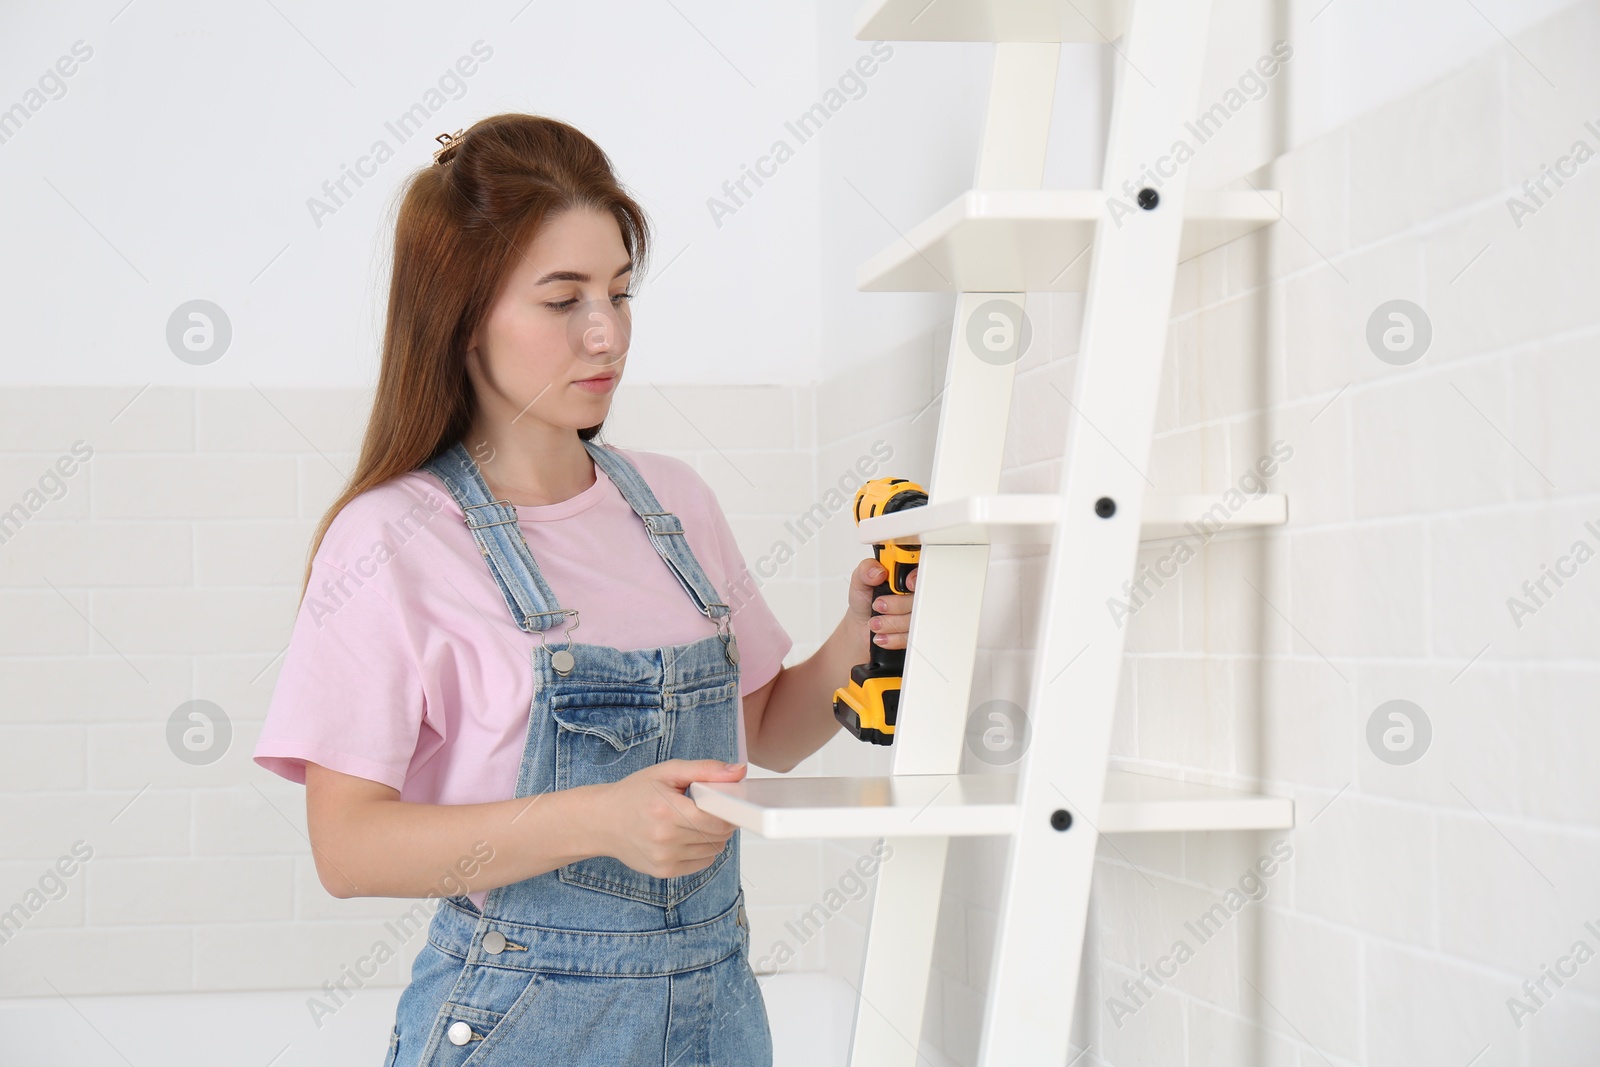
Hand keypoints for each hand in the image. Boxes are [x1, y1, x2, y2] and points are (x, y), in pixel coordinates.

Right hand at [590, 759, 745, 878]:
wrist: (602, 821)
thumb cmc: (633, 794)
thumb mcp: (667, 772)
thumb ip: (705, 770)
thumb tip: (737, 772)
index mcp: (667, 810)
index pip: (718, 819)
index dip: (727, 810)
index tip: (722, 802)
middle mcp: (665, 838)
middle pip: (718, 836)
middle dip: (720, 822)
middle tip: (706, 809)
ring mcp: (664, 858)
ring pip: (713, 851)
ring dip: (712, 837)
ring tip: (692, 822)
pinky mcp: (664, 871)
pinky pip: (701, 864)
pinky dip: (701, 850)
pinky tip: (685, 837)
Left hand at [847, 557, 918, 649]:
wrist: (862, 625)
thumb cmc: (864, 600)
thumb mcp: (859, 581)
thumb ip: (865, 570)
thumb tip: (878, 571)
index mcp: (903, 575)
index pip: (920, 572)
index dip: (917, 578)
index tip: (907, 584)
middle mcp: (913, 594)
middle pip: (920, 598)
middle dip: (897, 605)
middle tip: (878, 605)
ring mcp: (916, 613)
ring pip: (915, 619)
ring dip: (891, 623)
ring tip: (874, 622)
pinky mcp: (914, 631)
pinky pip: (911, 636)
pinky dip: (893, 638)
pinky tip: (882, 635)